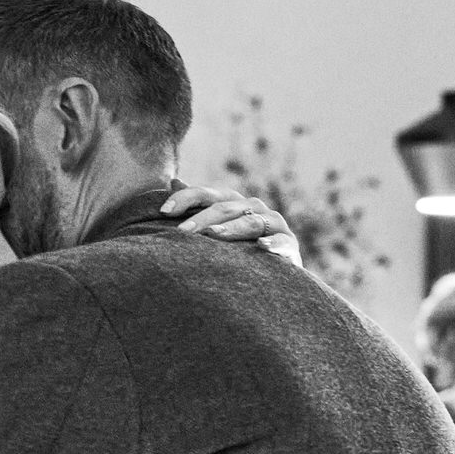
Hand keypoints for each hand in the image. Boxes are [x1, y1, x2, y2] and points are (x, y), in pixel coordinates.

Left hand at [163, 186, 297, 262]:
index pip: (207, 195)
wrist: (276, 272)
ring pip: (251, 222)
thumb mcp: (218, 225)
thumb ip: (198, 205)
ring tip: (215, 235)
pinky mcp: (290, 245)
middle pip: (226, 208)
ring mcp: (274, 224)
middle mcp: (254, 208)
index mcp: (234, 201)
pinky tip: (261, 248)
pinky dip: (273, 245)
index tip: (164, 211)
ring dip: (233, 228)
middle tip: (182, 232)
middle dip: (203, 219)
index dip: (186, 198)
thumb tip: (174, 181)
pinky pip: (282, 243)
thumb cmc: (239, 247)